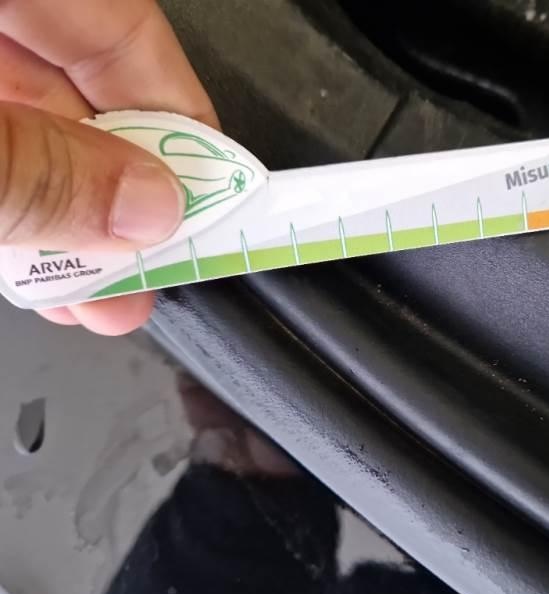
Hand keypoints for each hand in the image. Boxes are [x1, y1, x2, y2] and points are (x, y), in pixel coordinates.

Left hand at [0, 0, 217, 334]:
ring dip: (61, 214)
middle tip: (150, 268)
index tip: (212, 198)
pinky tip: (28, 261)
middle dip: (116, 193)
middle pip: (80, 90)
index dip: (180, 117)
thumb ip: (38, 170)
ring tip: (90, 292)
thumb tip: (146, 209)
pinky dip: (11, 201)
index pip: (124, 29)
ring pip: (28, 127)